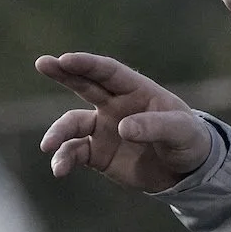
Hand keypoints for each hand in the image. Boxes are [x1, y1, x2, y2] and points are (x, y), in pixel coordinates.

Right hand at [34, 51, 214, 192]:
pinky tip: (59, 170)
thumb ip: (154, 126)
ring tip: (48, 146)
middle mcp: (114, 105)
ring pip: (72, 124)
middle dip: (62, 73)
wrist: (187, 171)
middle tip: (42, 63)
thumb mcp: (181, 131)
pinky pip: (75, 152)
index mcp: (136, 90)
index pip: (108, 72)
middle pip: (84, 84)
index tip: (66, 60)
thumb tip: (122, 128)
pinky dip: (64, 159)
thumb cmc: (188, 140)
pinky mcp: (98, 153)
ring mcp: (103, 128)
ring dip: (58, 133)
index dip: (87, 64)